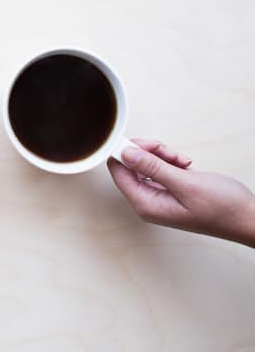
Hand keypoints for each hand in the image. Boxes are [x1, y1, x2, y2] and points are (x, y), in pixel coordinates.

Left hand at [107, 139, 254, 246]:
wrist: (247, 218)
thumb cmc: (222, 208)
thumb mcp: (185, 183)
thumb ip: (153, 168)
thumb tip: (126, 154)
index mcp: (145, 204)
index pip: (118, 172)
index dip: (124, 153)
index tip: (138, 142)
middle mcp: (147, 201)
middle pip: (130, 165)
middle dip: (147, 153)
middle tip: (168, 152)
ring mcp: (158, 196)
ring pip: (146, 164)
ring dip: (162, 156)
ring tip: (182, 161)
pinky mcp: (170, 190)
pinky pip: (160, 168)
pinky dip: (171, 162)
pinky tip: (186, 165)